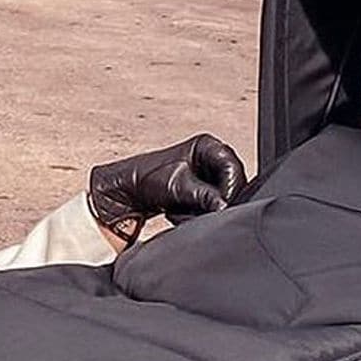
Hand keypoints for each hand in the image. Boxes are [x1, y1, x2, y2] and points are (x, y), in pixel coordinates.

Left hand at [88, 134, 245, 245]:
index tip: (221, 206)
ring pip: (222, 200)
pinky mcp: (202, 192)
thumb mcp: (178, 187)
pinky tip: (179, 213)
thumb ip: (205, 196)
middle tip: (196, 211)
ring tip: (181, 211)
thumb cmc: (146, 179)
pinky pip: (211, 208)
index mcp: (207, 146)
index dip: (229, 190)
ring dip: (203, 211)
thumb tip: (224, 207)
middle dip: (214, 203)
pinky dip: (197, 215)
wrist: (127, 193)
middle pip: (230, 186)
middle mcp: (211, 158)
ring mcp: (207, 176)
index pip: (232, 169)